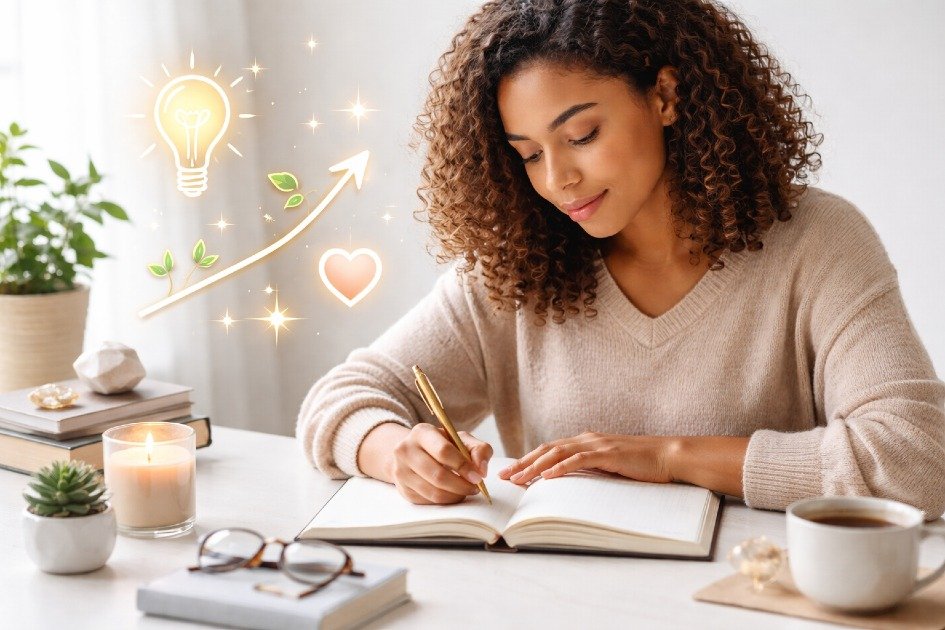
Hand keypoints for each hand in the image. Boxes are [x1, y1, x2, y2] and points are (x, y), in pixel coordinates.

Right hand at [386, 423, 492, 504]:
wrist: (412, 452)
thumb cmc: (440, 444)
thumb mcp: (460, 439)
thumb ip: (478, 449)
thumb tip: (482, 470)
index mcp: (421, 432)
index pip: (443, 451)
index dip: (463, 466)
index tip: (478, 477)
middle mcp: (406, 450)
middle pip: (438, 475)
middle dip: (461, 485)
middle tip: (475, 487)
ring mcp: (401, 471)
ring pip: (433, 492)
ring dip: (455, 495)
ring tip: (466, 490)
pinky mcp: (403, 489)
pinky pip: (429, 501)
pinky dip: (445, 500)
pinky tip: (452, 493)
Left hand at [498, 432, 677, 484]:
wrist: (667, 456)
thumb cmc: (640, 464)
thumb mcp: (608, 466)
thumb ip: (589, 469)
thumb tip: (568, 481)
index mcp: (585, 441)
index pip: (549, 450)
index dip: (528, 460)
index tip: (511, 472)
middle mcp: (586, 439)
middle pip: (547, 450)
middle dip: (523, 463)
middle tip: (504, 476)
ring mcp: (597, 445)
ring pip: (558, 454)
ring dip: (536, 466)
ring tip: (519, 478)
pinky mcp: (608, 454)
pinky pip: (579, 460)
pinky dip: (561, 467)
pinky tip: (547, 476)